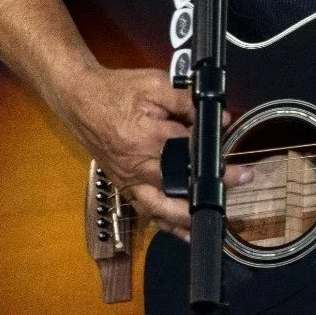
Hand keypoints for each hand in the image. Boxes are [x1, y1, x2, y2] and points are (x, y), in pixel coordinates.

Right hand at [65, 67, 253, 239]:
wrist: (78, 98)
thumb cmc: (116, 89)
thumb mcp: (154, 84)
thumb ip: (187, 102)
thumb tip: (218, 119)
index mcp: (147, 138)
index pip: (190, 153)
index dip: (215, 158)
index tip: (237, 167)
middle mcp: (137, 166)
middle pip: (179, 187)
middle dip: (209, 192)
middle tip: (234, 188)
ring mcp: (127, 179)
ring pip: (160, 209)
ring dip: (186, 218)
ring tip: (210, 220)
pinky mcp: (121, 185)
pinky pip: (144, 210)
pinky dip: (163, 222)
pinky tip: (180, 230)